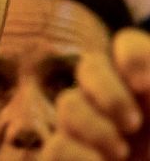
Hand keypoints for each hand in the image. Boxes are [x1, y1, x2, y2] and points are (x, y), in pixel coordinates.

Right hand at [41, 29, 149, 160]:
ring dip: (93, 127)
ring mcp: (92, 136)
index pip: (129, 47)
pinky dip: (75, 157)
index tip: (143, 84)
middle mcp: (118, 107)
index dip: (132, 56)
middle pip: (90, 66)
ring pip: (69, 106)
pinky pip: (55, 148)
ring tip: (120, 153)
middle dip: (106, 92)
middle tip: (133, 124)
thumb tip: (135, 74)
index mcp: (145, 92)